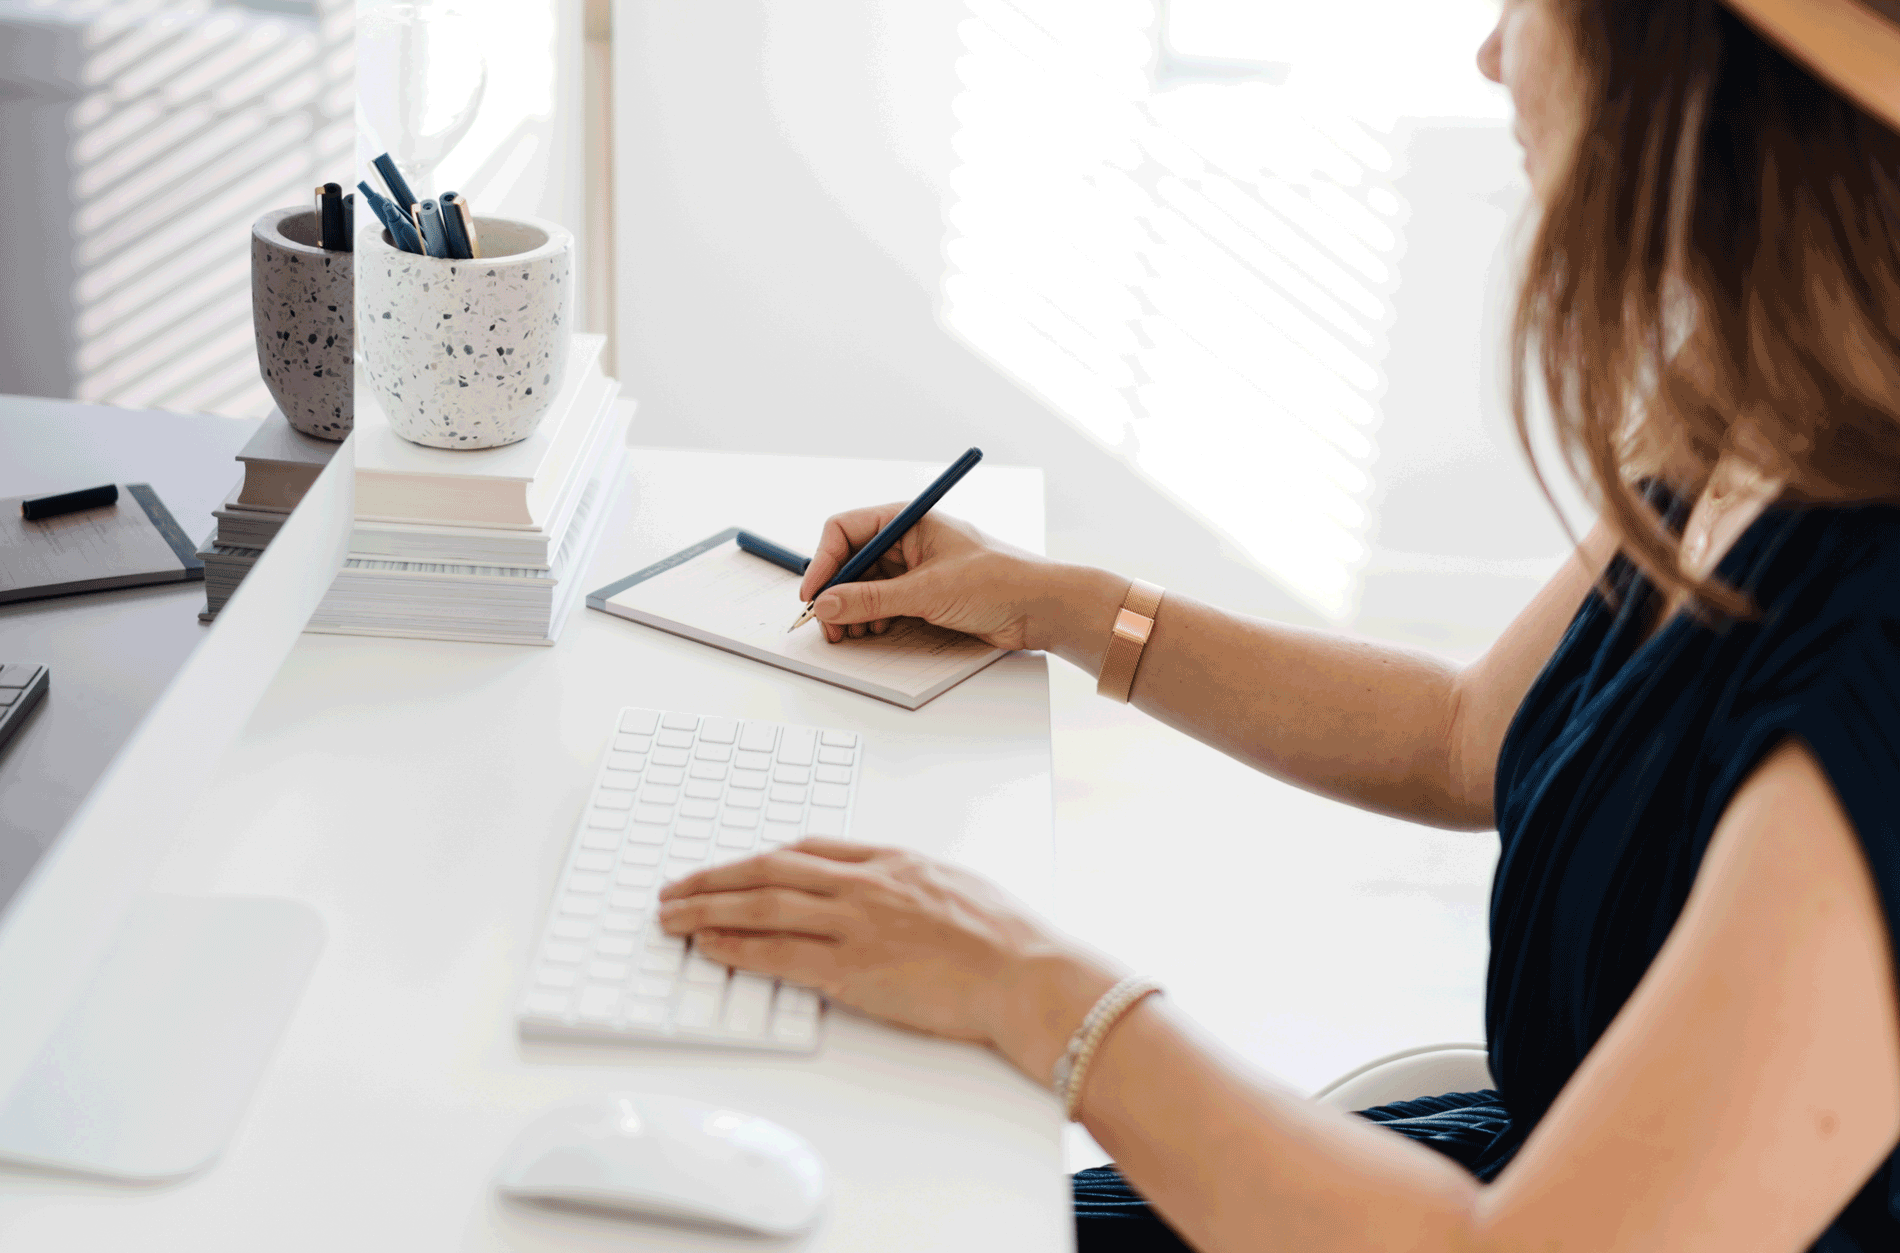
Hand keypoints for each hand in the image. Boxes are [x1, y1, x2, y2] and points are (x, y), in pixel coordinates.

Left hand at [656, 839, 1114, 1069]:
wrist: (1026, 972)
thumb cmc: (1007, 937)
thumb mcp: (955, 884)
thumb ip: (912, 883)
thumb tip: (888, 890)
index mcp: (891, 861)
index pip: (808, 849)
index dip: (762, 859)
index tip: (736, 867)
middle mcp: (865, 886)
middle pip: (770, 869)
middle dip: (716, 877)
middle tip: (677, 887)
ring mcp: (855, 926)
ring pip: (763, 905)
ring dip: (709, 909)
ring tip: (673, 916)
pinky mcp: (852, 972)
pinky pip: (779, 955)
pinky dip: (738, 947)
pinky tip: (710, 947)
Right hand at [796, 507, 1053, 647]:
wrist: (1041, 608)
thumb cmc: (1000, 580)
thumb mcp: (927, 590)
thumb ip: (872, 599)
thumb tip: (828, 603)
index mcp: (907, 521)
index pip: (845, 530)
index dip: (824, 562)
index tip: (814, 594)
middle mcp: (907, 541)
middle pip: (851, 562)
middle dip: (836, 593)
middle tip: (828, 625)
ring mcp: (915, 569)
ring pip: (864, 587)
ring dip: (853, 610)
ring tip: (852, 634)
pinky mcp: (925, 595)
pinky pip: (884, 604)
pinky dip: (872, 619)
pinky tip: (875, 633)